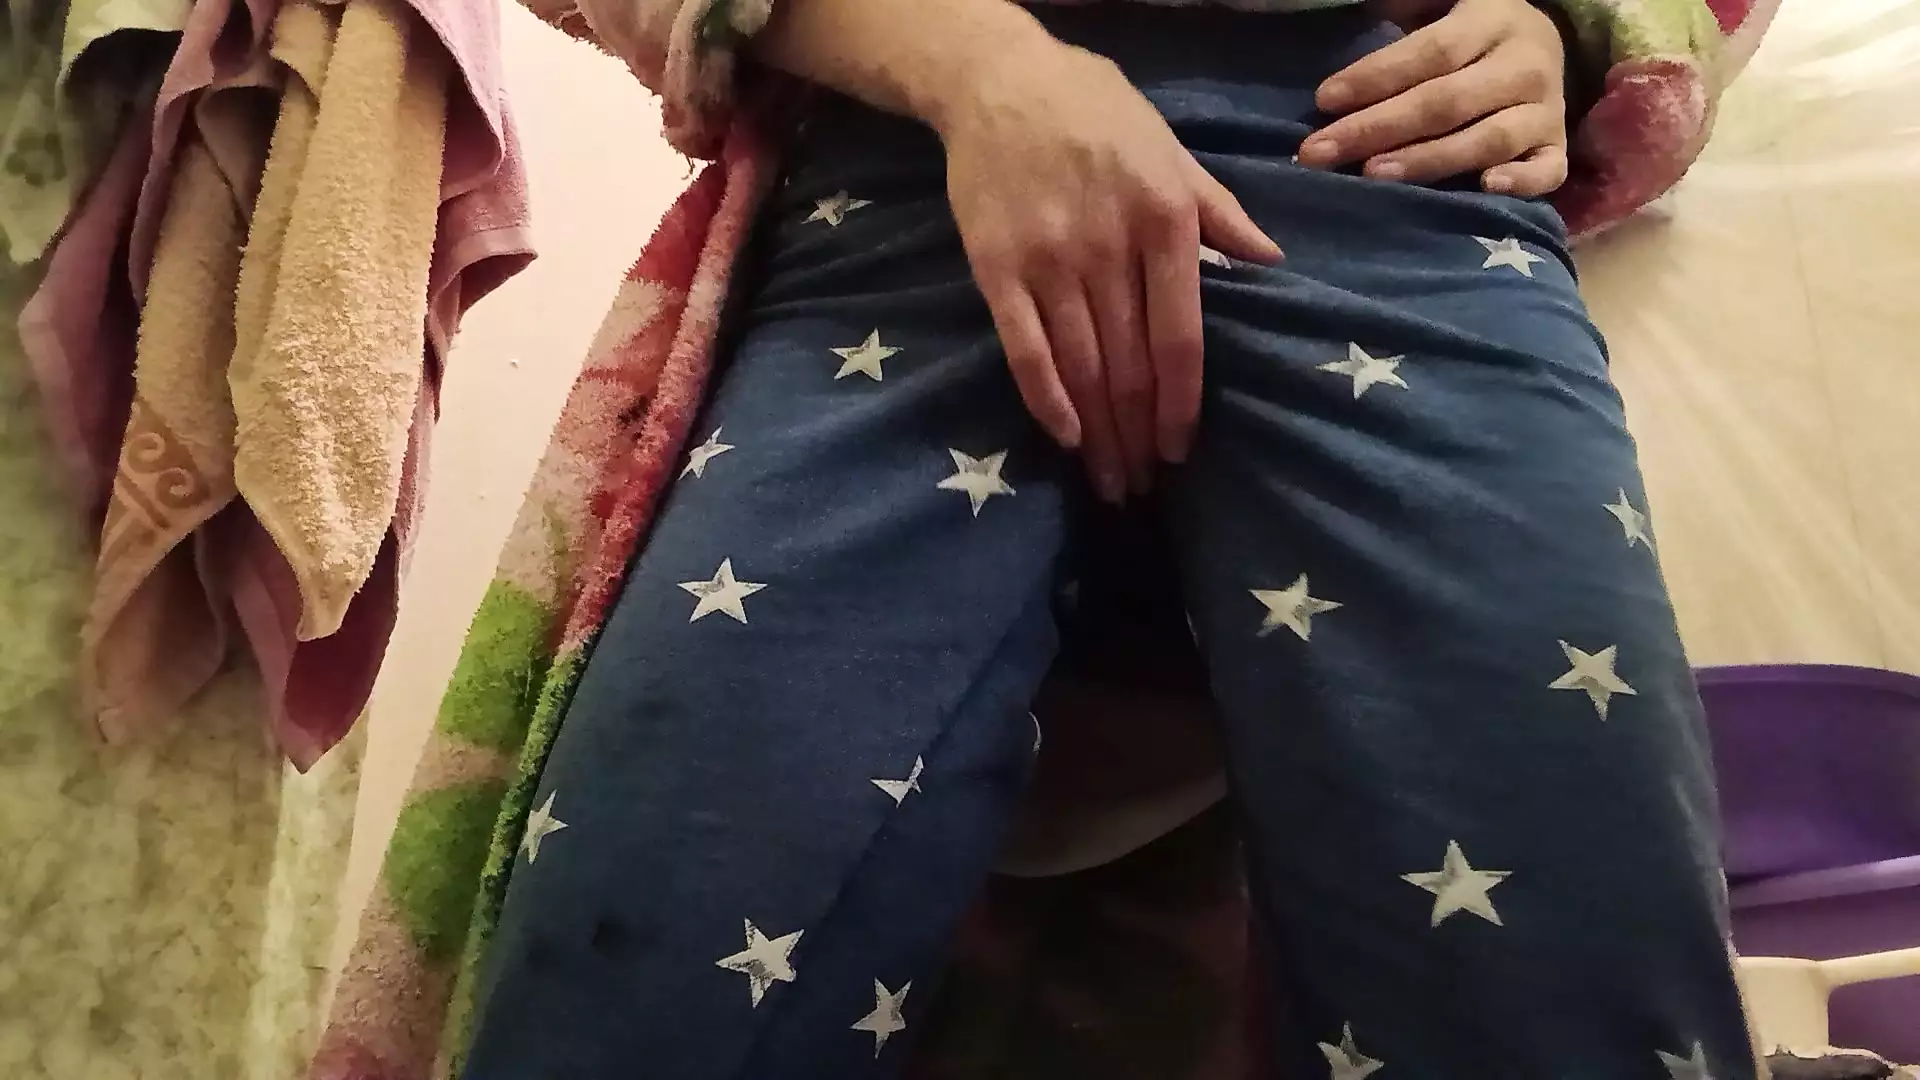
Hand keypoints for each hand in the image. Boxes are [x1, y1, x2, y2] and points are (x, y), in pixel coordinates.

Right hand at [932, 40, 1281, 501]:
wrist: (1001, 80)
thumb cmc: (1097, 112)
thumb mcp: (1172, 150)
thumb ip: (1218, 212)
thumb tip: (1274, 262)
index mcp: (1163, 221)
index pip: (1179, 337)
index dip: (1182, 403)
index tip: (1183, 449)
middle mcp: (1108, 247)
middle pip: (1129, 366)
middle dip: (1139, 435)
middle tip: (1146, 484)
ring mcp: (1049, 260)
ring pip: (1082, 368)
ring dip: (1099, 434)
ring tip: (1110, 481)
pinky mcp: (996, 267)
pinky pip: (1025, 349)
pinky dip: (1046, 400)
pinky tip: (1066, 438)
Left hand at [1298, 0, 1569, 195]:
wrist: (1541, 48)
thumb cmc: (1468, 31)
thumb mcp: (1439, 4)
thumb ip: (1403, 11)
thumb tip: (1359, 18)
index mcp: (1492, 19)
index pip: (1432, 51)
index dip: (1376, 77)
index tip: (1323, 100)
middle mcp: (1525, 64)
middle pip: (1448, 102)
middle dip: (1378, 129)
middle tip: (1322, 153)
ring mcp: (1546, 110)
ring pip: (1488, 141)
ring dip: (1428, 161)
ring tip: (1373, 175)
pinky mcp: (1557, 147)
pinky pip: (1548, 170)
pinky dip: (1521, 182)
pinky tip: (1486, 188)